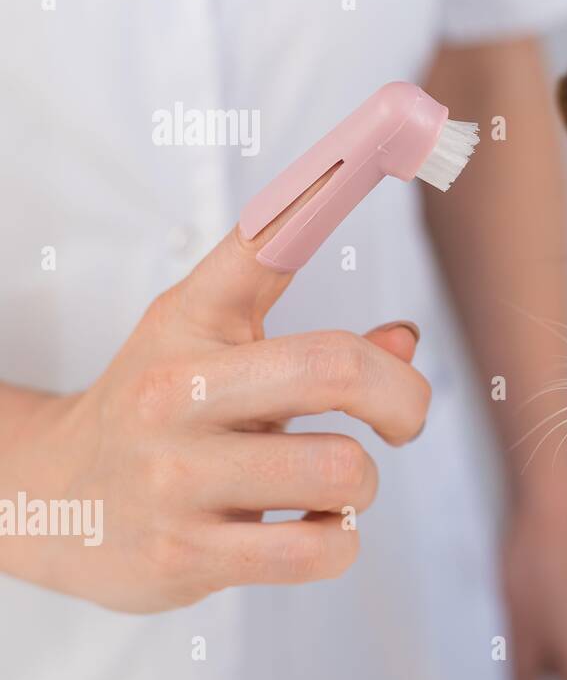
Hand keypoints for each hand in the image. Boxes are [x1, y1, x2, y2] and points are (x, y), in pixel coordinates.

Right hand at [0, 195, 431, 612]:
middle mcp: (176, 389)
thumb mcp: (214, 348)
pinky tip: (307, 526)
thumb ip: (313, 337)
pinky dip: (338, 537)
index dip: (333, 184)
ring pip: (343, 471)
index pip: (267, 238)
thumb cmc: (156, 411)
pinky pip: (322, 548)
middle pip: (339, 369)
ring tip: (328, 484)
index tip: (393, 120)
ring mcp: (175, 477)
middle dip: (405, 400)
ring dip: (362, 483)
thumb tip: (406, 341)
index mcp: (192, 319)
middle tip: (404, 419)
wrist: (46, 498)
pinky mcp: (183, 558)